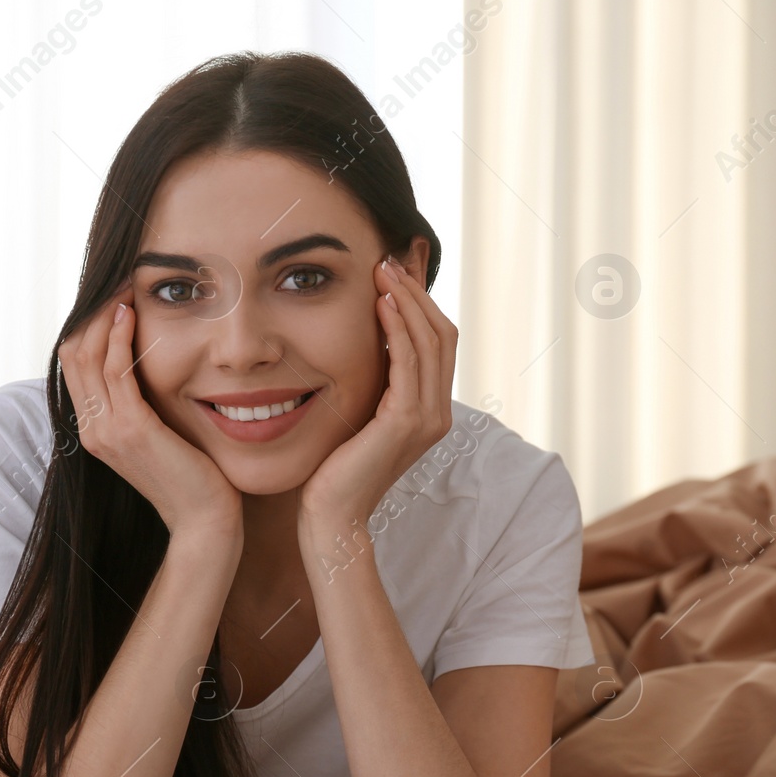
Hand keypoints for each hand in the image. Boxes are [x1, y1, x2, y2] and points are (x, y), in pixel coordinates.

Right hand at [58, 285, 242, 538]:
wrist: (204, 521)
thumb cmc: (193, 477)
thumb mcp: (160, 435)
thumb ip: (145, 405)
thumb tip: (149, 369)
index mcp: (94, 429)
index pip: (75, 363)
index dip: (90, 324)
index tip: (114, 294)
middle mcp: (92, 429)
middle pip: (74, 353)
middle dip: (94, 311)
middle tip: (118, 279)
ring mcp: (107, 430)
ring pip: (89, 356)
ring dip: (107, 315)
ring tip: (125, 286)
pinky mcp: (131, 430)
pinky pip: (116, 371)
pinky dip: (121, 338)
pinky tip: (133, 314)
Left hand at [298, 256, 457, 542]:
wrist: (332, 516)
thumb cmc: (335, 469)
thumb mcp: (360, 415)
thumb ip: (374, 384)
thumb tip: (366, 342)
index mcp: (432, 410)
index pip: (439, 342)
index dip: (422, 302)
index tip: (395, 272)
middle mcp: (438, 413)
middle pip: (444, 334)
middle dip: (417, 292)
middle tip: (389, 260)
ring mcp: (427, 418)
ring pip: (431, 342)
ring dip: (408, 301)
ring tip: (383, 271)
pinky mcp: (406, 422)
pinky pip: (409, 362)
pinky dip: (397, 328)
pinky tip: (379, 305)